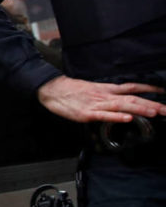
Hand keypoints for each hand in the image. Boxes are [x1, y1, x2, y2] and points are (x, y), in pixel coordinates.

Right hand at [37, 75, 165, 123]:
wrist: (52, 89)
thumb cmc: (70, 91)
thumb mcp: (92, 89)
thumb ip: (106, 95)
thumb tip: (118, 101)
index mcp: (106, 89)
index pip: (133, 87)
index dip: (149, 89)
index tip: (164, 91)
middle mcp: (105, 96)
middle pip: (132, 98)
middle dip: (151, 104)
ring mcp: (97, 104)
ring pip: (121, 106)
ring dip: (139, 109)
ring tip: (155, 112)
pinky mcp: (87, 114)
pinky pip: (104, 115)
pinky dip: (117, 116)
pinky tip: (127, 118)